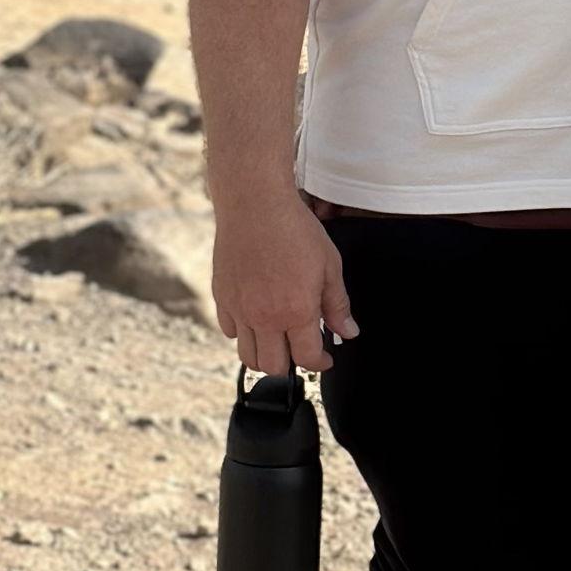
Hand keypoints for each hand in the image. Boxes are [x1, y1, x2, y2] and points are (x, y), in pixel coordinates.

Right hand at [211, 189, 357, 374]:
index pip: (307, 359)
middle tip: (301, 346)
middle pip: (274, 367)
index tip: (325, 358)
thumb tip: (348, 332)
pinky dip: (243, 333)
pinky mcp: (222, 298)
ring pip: (248, 356)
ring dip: (265, 354)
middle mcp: (264, 317)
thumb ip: (338, 304)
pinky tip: (256, 317)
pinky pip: (229, 331)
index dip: (320, 363)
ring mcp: (239, 310)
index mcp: (295, 311)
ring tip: (278, 337)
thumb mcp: (330, 265)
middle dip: (292, 363)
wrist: (255, 203)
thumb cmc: (294, 228)